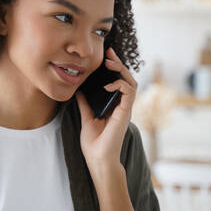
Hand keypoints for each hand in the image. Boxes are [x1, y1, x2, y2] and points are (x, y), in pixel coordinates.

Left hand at [75, 47, 137, 165]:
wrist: (98, 159)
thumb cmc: (94, 143)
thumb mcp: (86, 117)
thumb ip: (85, 104)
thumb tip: (78, 90)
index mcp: (114, 105)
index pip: (117, 81)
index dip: (113, 67)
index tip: (104, 56)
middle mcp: (122, 105)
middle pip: (126, 78)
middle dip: (118, 63)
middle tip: (108, 52)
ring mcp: (125, 108)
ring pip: (131, 82)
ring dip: (121, 70)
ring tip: (109, 62)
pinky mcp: (125, 113)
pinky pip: (129, 92)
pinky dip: (119, 84)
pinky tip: (107, 85)